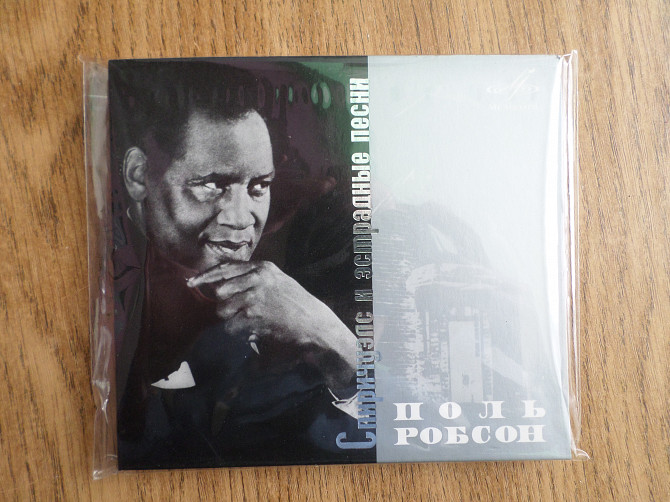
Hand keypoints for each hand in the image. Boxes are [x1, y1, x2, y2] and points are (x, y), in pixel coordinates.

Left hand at [187, 261, 356, 389]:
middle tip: (240, 312)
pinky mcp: (255, 316)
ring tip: (250, 321)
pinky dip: (240, 331)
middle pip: (220, 290)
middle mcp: (258, 278)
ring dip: (231, 318)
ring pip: (223, 309)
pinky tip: (257, 330)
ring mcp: (256, 296)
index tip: (191, 283)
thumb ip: (253, 277)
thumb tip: (221, 282)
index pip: (226, 268)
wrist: (314, 323)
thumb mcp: (277, 281)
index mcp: (263, 267)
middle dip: (225, 304)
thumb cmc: (295, 304)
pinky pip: (232, 325)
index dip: (205, 277)